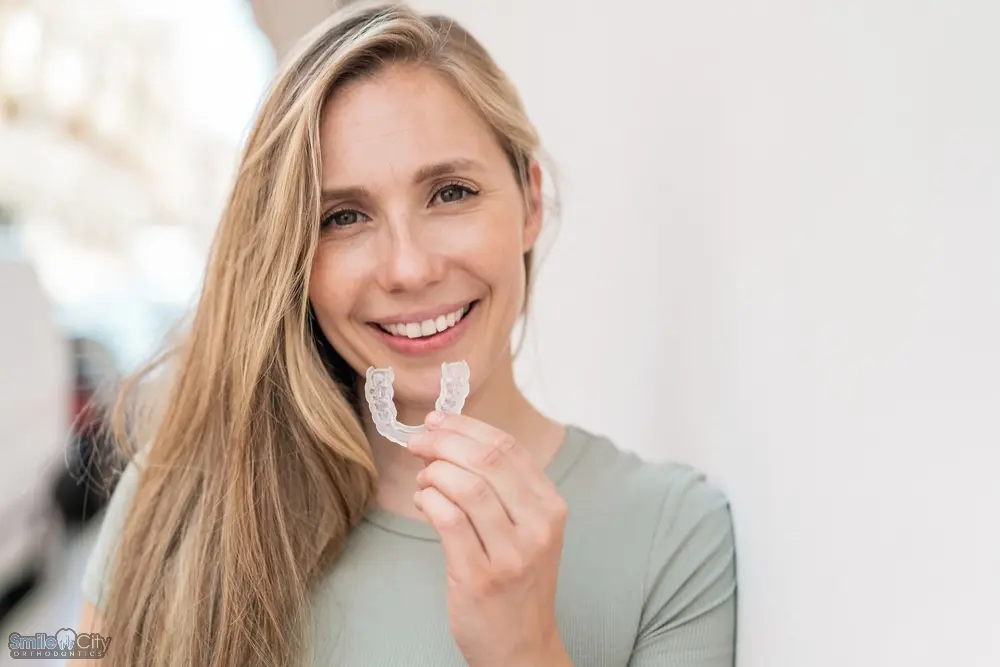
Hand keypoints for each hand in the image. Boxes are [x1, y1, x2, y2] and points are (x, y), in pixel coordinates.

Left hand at [407, 412, 571, 666]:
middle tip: (419, 443)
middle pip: (487, 461)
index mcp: (551, 507)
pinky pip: (448, 520)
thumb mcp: (527, 530)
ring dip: (434, 473)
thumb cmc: (516, 582)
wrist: (521, 648)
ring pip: (466, 486)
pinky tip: (424, 501)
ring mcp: (511, 554)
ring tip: (423, 480)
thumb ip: (502, 488)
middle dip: (444, 442)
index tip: (438, 420)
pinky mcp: (480, 577)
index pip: (508, 448)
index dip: (467, 427)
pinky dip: (429, 500)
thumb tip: (454, 438)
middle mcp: (537, 527)